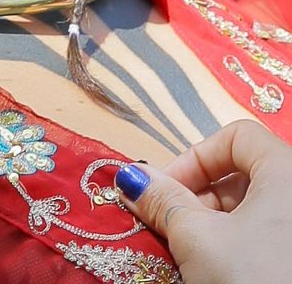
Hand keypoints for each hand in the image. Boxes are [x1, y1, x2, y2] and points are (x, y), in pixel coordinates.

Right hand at [114, 120, 291, 283]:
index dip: (194, 157)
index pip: (235, 136)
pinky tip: (218, 271)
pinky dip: (240, 244)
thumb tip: (130, 178)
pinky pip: (270, 235)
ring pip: (256, 209)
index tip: (164, 189)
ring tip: (191, 253)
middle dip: (200, 195)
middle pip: (244, 173)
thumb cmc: (253, 279)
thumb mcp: (197, 239)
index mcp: (287, 170)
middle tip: (171, 224)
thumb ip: (161, 200)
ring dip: (216, 223)